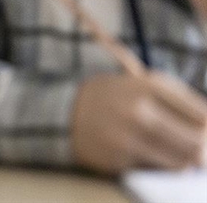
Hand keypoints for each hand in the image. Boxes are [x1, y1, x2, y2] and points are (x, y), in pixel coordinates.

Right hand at [71, 71, 206, 174]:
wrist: (66, 110)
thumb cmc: (116, 98)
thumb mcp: (145, 86)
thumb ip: (181, 103)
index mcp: (151, 86)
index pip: (203, 116)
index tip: (205, 135)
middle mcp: (139, 110)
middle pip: (196, 142)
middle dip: (204, 152)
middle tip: (200, 154)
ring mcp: (126, 136)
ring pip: (181, 163)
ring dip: (187, 164)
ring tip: (183, 160)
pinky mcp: (117, 159)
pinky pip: (156, 172)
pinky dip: (162, 170)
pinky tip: (156, 161)